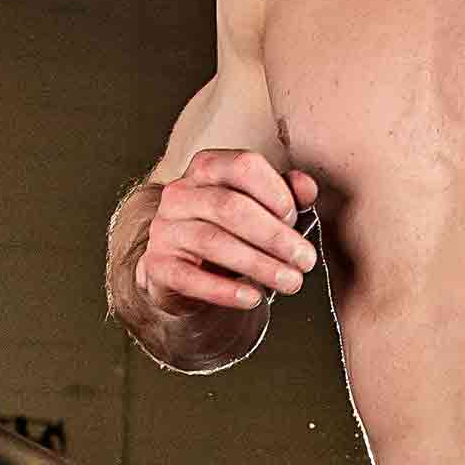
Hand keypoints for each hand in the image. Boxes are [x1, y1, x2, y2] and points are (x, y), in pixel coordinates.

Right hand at [136, 146, 318, 323]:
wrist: (188, 274)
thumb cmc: (230, 233)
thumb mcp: (260, 210)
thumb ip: (285, 194)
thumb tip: (306, 188)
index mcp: (207, 168)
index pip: (242, 166)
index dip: (274, 191)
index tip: (295, 218)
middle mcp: (180, 194)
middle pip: (230, 206)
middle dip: (274, 235)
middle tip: (305, 259)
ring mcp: (165, 229)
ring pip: (213, 242)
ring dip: (258, 264)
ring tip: (290, 281)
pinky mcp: (158, 266)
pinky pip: (190, 278)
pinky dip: (225, 291)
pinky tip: (252, 298)